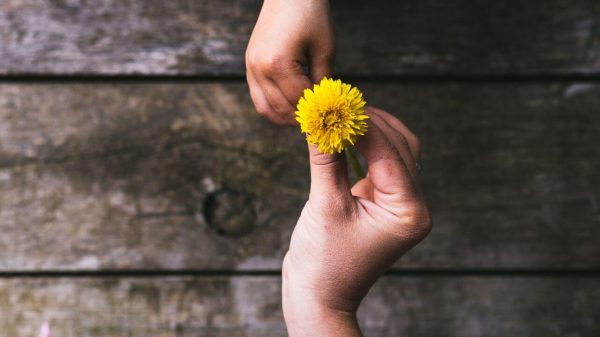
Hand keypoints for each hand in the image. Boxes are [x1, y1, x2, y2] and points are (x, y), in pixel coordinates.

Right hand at [246, 0, 334, 124]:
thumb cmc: (310, 15)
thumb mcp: (324, 49)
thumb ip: (323, 81)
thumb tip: (325, 107)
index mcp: (278, 64)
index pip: (300, 100)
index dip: (316, 112)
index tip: (330, 120)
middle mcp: (259, 69)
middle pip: (281, 109)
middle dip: (301, 120)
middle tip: (319, 124)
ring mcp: (250, 68)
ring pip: (266, 109)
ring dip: (285, 119)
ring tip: (305, 120)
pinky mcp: (249, 66)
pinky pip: (259, 98)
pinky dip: (274, 108)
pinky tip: (291, 108)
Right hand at [282, 107, 431, 335]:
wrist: (320, 296)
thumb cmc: (323, 262)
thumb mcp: (325, 206)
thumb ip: (326, 158)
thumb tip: (321, 117)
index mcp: (409, 211)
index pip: (389, 152)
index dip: (363, 123)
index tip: (339, 101)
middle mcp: (413, 206)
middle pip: (401, 146)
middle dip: (371, 122)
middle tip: (341, 101)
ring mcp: (401, 205)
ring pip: (394, 152)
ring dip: (370, 131)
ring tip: (342, 112)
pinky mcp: (384, 204)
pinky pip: (380, 165)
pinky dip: (364, 147)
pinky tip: (344, 133)